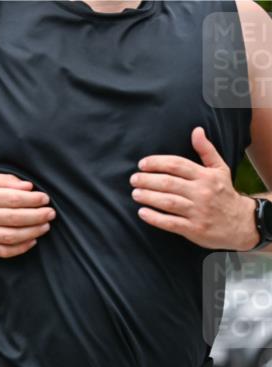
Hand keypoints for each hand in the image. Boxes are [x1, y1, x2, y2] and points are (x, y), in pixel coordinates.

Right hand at [0, 172, 54, 257]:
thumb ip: (7, 181)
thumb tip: (28, 188)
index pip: (14, 199)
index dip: (33, 200)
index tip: (45, 199)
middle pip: (15, 218)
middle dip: (37, 216)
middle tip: (51, 213)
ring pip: (12, 236)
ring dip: (32, 232)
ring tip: (45, 227)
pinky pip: (3, 251)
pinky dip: (20, 249)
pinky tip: (32, 241)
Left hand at [132, 127, 257, 250]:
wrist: (241, 222)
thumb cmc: (224, 192)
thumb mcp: (220, 169)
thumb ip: (206, 150)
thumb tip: (197, 130)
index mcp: (206, 176)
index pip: (177, 165)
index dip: (157, 163)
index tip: (142, 164)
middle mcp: (202, 192)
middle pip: (169, 183)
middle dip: (148, 180)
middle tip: (134, 179)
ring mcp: (198, 211)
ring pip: (168, 202)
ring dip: (148, 197)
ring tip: (135, 193)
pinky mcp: (194, 229)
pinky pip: (170, 222)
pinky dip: (154, 218)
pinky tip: (142, 212)